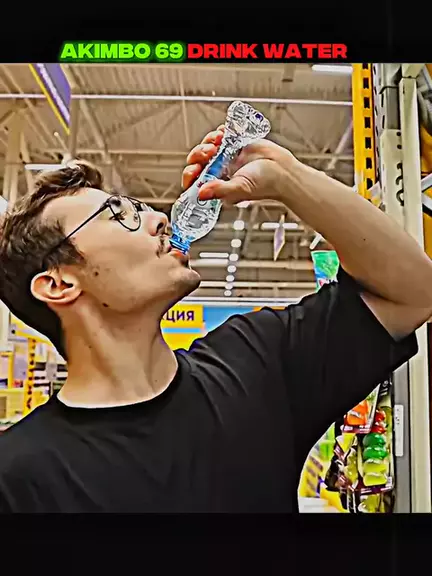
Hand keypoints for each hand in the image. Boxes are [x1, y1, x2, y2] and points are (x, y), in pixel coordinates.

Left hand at [181, 126, 295, 204]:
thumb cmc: (265, 184)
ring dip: (208, 141)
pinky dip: (219, 133)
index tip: (195, 168)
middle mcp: (218, 172)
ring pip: (206, 147)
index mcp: (217, 186)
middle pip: (197, 162)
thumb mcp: (241, 188)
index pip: (194, 182)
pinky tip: (225, 133)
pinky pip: (220, 136)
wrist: (283, 169)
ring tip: (218, 140)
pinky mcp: (234, 145)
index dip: (190, 174)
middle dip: (198, 154)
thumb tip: (200, 193)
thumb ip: (220, 190)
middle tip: (209, 151)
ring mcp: (225, 158)